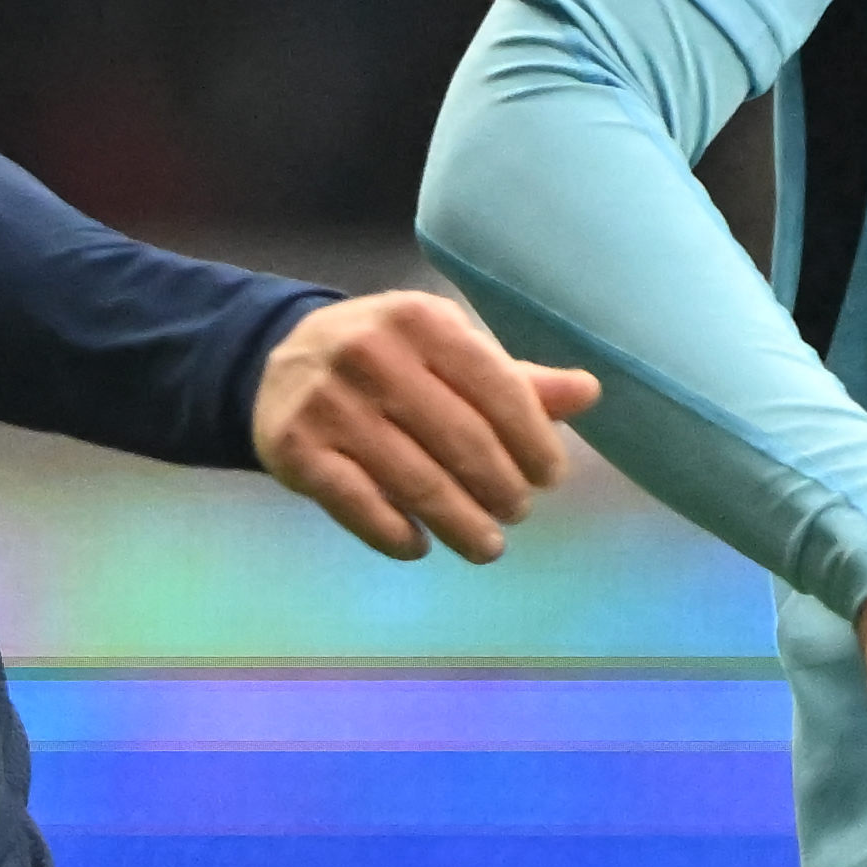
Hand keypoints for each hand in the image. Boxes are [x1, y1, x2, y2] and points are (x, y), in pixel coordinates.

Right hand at [254, 291, 600, 563]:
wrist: (277, 362)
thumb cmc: (387, 357)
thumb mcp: (445, 348)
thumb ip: (514, 378)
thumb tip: (589, 393)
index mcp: (420, 320)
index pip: (498, 388)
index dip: (534, 441)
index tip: (550, 476)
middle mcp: (371, 355)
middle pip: (463, 442)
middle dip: (502, 488)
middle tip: (518, 512)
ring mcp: (329, 405)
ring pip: (417, 483)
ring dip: (462, 525)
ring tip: (487, 546)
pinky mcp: (296, 452)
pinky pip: (362, 509)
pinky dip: (398, 537)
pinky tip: (420, 545)